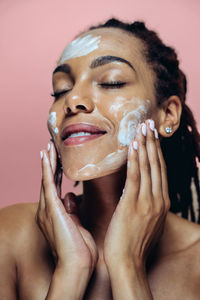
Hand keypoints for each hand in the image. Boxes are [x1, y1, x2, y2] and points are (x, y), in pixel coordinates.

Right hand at [36, 141, 97, 276]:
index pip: (55, 187)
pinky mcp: (52, 208)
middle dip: (51, 163)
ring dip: (48, 161)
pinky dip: (47, 168)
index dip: (56, 172)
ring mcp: (48, 209)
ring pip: (47, 179)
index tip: (58, 159)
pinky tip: (46, 155)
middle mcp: (47, 209)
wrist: (77, 265)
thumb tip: (70, 195)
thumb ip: (71, 210)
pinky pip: (48, 183)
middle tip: (51, 147)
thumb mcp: (76, 225)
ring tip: (49, 146)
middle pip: (49, 180)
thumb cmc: (80, 250)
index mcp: (54, 214)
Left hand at [103, 120, 169, 270]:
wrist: (127, 262)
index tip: (153, 137)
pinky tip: (135, 145)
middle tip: (150, 124)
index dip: (157, 152)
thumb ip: (146, 204)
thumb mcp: (147, 221)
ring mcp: (147, 201)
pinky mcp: (133, 204)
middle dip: (154, 143)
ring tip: (143, 127)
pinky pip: (136, 177)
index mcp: (161, 203)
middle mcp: (158, 199)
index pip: (160, 171)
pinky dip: (136, 160)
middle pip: (157, 165)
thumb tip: (138, 191)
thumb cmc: (133, 243)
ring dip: (146, 145)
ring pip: (149, 167)